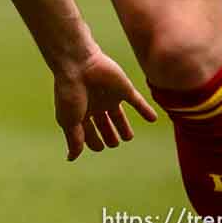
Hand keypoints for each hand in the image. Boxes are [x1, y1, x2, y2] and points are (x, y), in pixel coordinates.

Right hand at [53, 46, 156, 160]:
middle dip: (109, 135)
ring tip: (129, 137)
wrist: (79, 63)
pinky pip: (137, 102)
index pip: (89, 132)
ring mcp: (110, 96)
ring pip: (119, 115)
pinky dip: (145, 110)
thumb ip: (74, 140)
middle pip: (104, 124)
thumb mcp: (69, 120)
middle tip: (113, 143)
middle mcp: (95, 104)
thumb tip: (72, 158)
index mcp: (81, 111)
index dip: (93, 141)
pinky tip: (153, 119)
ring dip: (124, 126)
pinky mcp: (124, 89)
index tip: (98, 147)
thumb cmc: (70, 92)